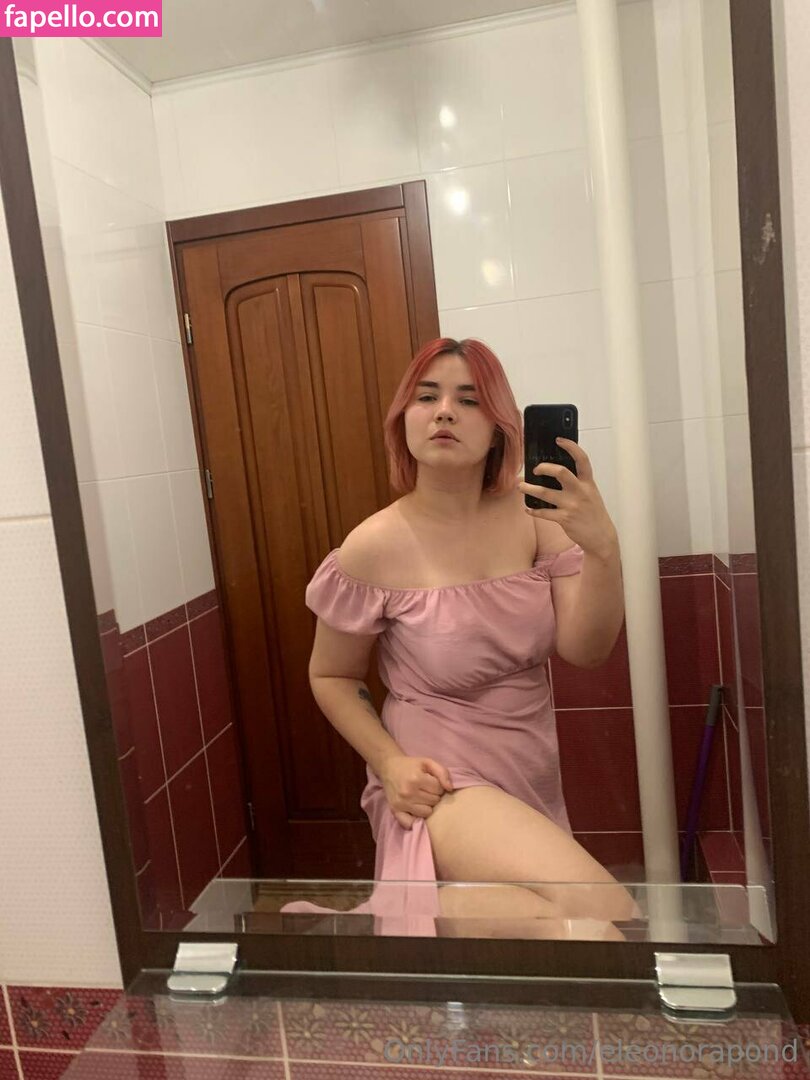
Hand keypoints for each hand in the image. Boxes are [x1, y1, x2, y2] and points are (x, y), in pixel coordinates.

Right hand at [378, 755, 453, 829]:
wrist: (389, 767)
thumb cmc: (411, 765)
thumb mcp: (428, 762)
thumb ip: (442, 772)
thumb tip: (450, 788)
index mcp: (416, 779)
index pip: (439, 789)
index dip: (438, 785)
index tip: (431, 782)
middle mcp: (408, 792)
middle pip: (434, 801)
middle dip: (433, 795)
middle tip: (426, 789)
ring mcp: (401, 803)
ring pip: (426, 813)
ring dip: (427, 806)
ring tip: (421, 798)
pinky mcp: (395, 811)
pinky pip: (410, 823)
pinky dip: (415, 818)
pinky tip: (415, 809)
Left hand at [517, 438, 617, 559]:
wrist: (601, 537)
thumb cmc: (593, 513)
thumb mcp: (591, 493)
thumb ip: (577, 482)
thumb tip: (555, 472)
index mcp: (588, 483)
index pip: (582, 459)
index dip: (571, 447)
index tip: (559, 440)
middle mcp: (580, 492)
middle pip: (560, 472)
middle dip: (544, 468)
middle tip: (535, 469)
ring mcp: (571, 505)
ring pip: (545, 493)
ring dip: (529, 488)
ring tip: (520, 486)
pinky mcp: (564, 519)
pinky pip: (543, 512)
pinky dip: (533, 510)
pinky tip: (528, 508)